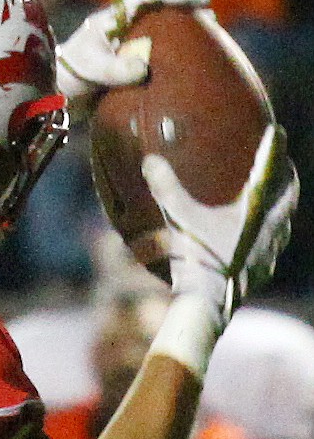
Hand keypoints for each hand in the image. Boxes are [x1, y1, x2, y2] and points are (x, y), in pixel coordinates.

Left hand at [56, 0, 210, 118]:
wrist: (58, 93)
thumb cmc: (71, 78)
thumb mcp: (91, 73)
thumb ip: (115, 70)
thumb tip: (144, 68)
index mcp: (113, 17)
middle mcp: (122, 21)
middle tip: (206, 2)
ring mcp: (127, 36)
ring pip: (159, 16)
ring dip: (182, 15)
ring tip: (208, 22)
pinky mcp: (130, 53)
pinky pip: (157, 38)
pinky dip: (176, 38)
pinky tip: (193, 46)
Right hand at [141, 122, 298, 318]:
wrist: (207, 305)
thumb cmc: (198, 259)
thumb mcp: (179, 219)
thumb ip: (166, 188)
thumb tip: (151, 161)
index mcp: (255, 210)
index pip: (272, 170)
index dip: (275, 149)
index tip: (277, 133)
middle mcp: (269, 230)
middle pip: (288, 198)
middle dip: (286, 181)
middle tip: (283, 170)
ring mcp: (267, 255)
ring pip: (283, 227)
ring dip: (281, 214)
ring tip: (274, 208)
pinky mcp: (260, 275)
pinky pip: (271, 254)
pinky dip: (268, 244)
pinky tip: (258, 248)